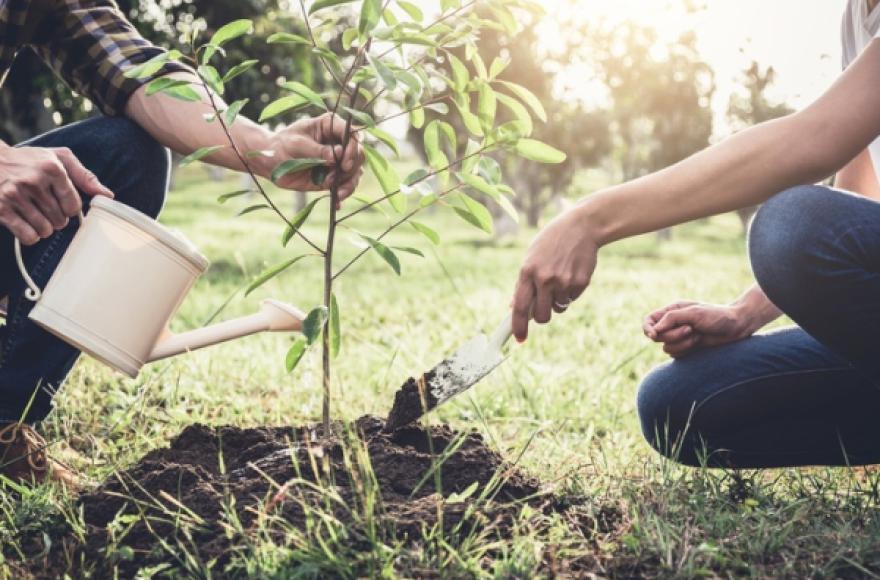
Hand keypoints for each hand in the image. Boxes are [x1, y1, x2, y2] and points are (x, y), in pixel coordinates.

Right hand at [0, 144, 112, 244]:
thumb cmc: (30, 160)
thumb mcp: (59, 158)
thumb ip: (85, 176)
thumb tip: (108, 195)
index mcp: (51, 168)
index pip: (74, 205)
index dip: (71, 209)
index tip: (63, 203)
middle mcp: (33, 181)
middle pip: (60, 220)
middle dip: (58, 219)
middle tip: (47, 208)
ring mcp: (14, 195)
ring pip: (45, 230)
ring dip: (44, 228)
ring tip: (37, 215)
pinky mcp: (1, 208)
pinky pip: (28, 236)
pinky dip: (31, 236)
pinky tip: (26, 224)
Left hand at [266, 113, 364, 204]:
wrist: (272, 163)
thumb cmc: (282, 145)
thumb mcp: (296, 144)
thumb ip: (316, 150)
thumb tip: (337, 155)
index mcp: (330, 126)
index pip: (351, 134)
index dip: (352, 148)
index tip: (344, 163)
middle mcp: (338, 142)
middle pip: (359, 153)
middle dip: (351, 167)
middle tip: (337, 176)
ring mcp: (338, 160)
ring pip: (356, 171)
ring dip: (349, 183)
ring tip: (336, 192)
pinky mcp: (334, 176)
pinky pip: (347, 185)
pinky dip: (344, 193)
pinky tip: (337, 202)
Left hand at [512, 206, 598, 340]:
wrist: (581, 226)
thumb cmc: (552, 242)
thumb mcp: (532, 257)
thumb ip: (523, 282)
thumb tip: (513, 306)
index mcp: (528, 271)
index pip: (519, 306)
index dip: (518, 326)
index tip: (520, 339)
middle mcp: (544, 278)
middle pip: (541, 316)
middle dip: (542, 317)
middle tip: (544, 307)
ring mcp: (563, 281)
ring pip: (558, 309)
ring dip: (557, 301)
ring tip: (560, 279)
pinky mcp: (580, 283)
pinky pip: (572, 299)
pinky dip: (570, 292)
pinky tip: (571, 273)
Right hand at [643, 301, 753, 357]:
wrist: (736, 327)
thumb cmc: (717, 316)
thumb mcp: (693, 312)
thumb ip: (672, 318)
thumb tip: (654, 330)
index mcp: (672, 311)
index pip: (649, 320)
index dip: (647, 329)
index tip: (654, 335)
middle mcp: (673, 324)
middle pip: (657, 336)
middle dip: (673, 336)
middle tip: (690, 329)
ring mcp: (679, 337)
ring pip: (666, 348)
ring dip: (682, 344)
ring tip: (697, 335)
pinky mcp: (686, 348)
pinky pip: (676, 355)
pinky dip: (686, 350)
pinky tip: (699, 342)